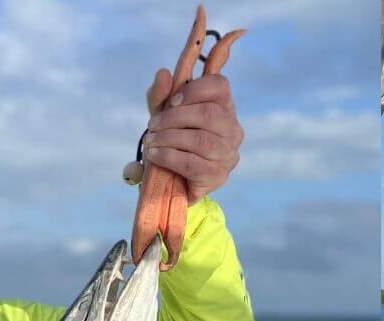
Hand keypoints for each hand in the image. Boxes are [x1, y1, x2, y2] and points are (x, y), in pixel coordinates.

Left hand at [142, 67, 243, 204]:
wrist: (172, 185)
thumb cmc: (171, 145)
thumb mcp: (163, 118)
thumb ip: (161, 96)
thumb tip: (162, 73)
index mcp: (224, 108)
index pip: (219, 86)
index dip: (193, 90)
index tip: (170, 102)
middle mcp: (232, 129)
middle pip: (208, 113)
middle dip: (174, 118)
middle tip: (152, 126)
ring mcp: (228, 154)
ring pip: (200, 140)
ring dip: (169, 139)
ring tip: (150, 143)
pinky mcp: (217, 176)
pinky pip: (192, 164)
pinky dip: (169, 158)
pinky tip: (155, 156)